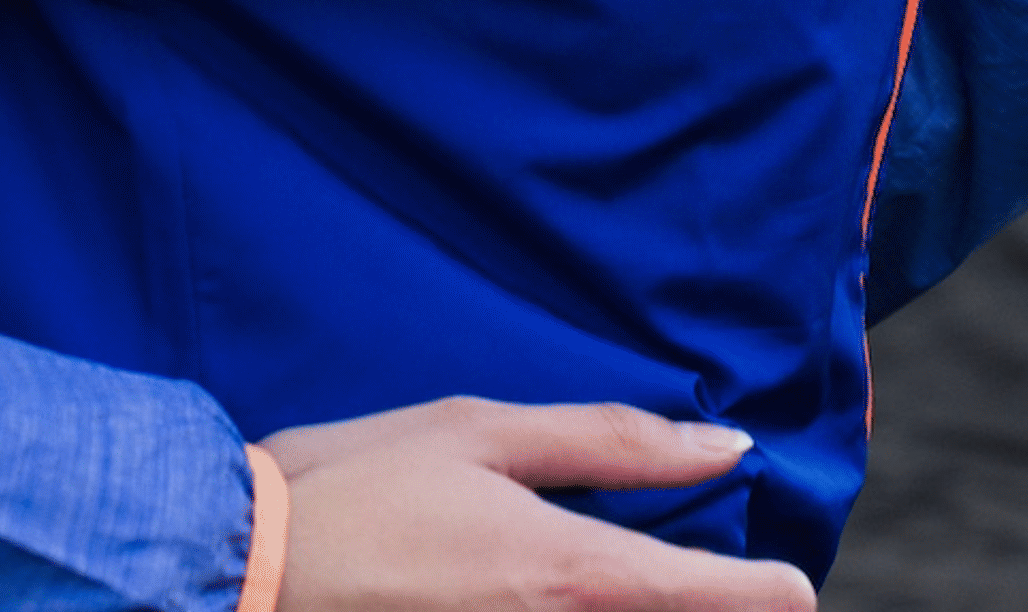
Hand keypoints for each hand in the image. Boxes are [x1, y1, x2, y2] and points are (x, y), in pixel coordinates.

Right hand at [260, 397, 809, 611]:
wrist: (238, 572)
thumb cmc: (354, 486)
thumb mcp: (481, 433)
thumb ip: (611, 444)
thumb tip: (724, 448)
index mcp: (571, 574)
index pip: (722, 601)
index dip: (771, 593)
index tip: (789, 584)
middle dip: (699, 604)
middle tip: (694, 575)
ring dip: (635, 608)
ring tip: (602, 575)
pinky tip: (532, 590)